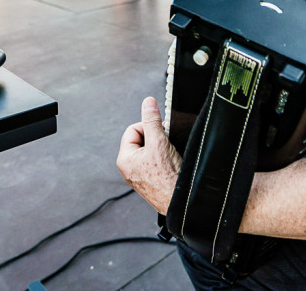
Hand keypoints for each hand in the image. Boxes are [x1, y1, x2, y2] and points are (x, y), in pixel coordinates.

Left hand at [116, 97, 181, 214]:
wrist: (180, 202)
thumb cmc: (167, 179)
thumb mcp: (159, 142)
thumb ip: (152, 120)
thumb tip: (148, 103)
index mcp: (124, 159)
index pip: (133, 129)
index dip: (148, 127)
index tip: (160, 131)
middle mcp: (129, 168)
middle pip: (142, 139)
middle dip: (155, 138)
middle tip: (166, 144)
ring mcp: (139, 176)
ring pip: (150, 150)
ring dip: (161, 148)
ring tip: (169, 156)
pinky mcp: (150, 181)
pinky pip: (155, 162)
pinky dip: (164, 159)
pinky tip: (171, 165)